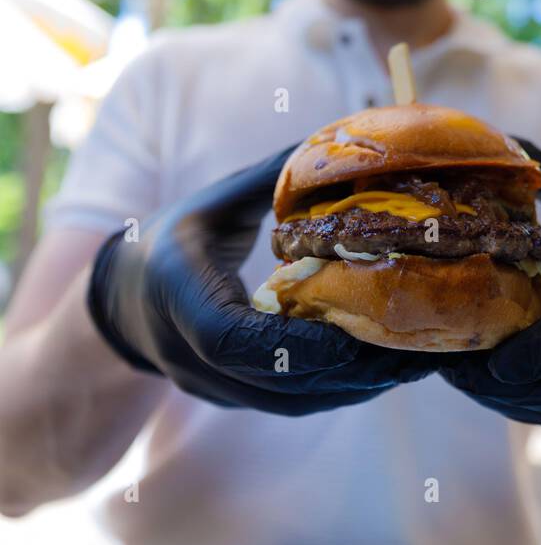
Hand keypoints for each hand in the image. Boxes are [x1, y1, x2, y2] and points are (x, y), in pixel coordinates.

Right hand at [86, 145, 436, 414]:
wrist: (124, 299)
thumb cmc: (175, 237)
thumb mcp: (215, 201)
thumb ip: (270, 178)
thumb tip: (332, 140)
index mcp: (180, 293)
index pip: (233, 339)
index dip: (297, 344)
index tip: (356, 331)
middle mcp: (189, 352)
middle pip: (274, 382)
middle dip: (348, 370)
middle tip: (411, 346)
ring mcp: (207, 385)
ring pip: (287, 403)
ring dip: (352, 388)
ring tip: (411, 360)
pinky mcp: (229, 399)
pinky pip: (287, 404)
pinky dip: (335, 390)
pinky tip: (381, 370)